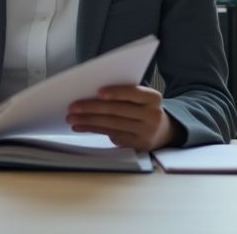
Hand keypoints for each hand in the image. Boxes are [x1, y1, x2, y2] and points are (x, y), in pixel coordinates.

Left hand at [66, 85, 180, 150]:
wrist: (163, 131)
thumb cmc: (144, 108)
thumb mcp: (142, 98)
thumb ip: (125, 95)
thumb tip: (92, 94)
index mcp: (153, 98)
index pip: (133, 93)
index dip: (116, 92)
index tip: (98, 92)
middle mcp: (152, 116)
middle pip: (118, 110)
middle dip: (92, 108)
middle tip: (73, 107)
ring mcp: (145, 132)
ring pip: (112, 124)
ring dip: (89, 121)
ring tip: (72, 118)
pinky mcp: (136, 145)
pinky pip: (112, 135)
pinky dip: (94, 130)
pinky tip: (82, 127)